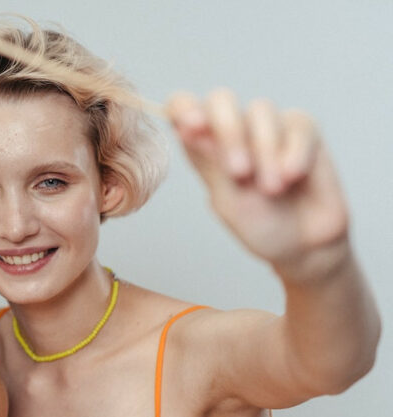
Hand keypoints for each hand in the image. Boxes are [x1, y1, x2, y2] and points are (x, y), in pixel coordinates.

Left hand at [167, 89, 349, 280]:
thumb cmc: (260, 225)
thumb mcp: (229, 200)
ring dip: (264, 150)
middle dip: (228, 131)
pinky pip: (297, 124)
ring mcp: (269, 127)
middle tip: (239, 172)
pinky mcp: (304, 131)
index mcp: (204, 146)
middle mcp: (235, 130)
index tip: (191, 127)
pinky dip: (294, 151)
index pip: (183, 108)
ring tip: (272, 189)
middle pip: (221, 100)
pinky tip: (292, 177)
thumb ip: (211, 163)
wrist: (304, 245)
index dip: (183, 108)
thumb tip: (186, 129)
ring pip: (260, 111)